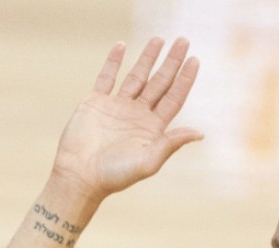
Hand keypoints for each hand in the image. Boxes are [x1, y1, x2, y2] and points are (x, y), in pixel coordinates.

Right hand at [51, 37, 201, 200]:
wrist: (79, 176)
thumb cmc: (114, 176)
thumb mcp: (147, 162)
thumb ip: (171, 144)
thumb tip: (200, 133)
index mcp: (152, 128)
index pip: (173, 98)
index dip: (185, 79)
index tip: (195, 60)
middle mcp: (137, 115)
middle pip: (159, 83)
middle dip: (171, 62)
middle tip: (183, 41)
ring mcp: (116, 107)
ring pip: (136, 77)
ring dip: (147, 58)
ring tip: (159, 39)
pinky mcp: (95, 103)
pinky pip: (106, 77)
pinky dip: (113, 62)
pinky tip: (121, 46)